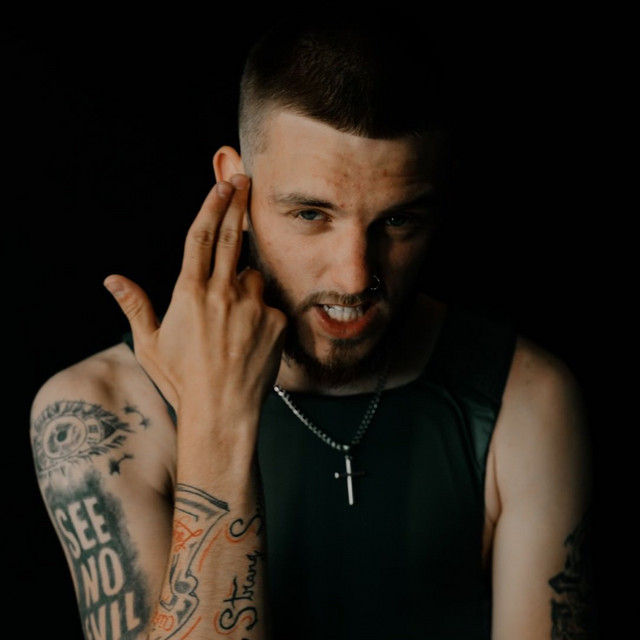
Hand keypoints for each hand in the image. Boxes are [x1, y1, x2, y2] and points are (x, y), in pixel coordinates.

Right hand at [104, 174, 286, 422]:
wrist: (223, 411)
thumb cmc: (183, 380)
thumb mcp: (150, 345)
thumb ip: (136, 306)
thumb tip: (112, 280)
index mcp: (190, 294)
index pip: (201, 238)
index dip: (211, 207)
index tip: (222, 186)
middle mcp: (222, 293)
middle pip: (232, 237)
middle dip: (239, 204)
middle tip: (245, 180)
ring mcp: (252, 306)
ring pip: (253, 277)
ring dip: (246, 285)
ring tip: (234, 320)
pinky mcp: (275, 320)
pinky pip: (269, 305)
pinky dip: (261, 312)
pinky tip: (250, 338)